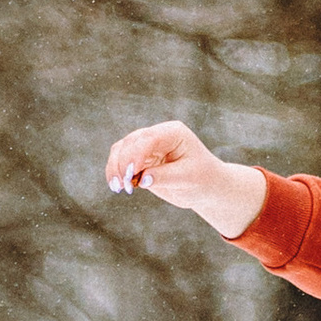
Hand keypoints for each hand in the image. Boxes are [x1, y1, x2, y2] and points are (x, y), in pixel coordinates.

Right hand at [104, 121, 266, 237]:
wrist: (205, 186)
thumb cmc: (201, 179)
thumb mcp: (187, 178)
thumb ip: (164, 177)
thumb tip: (142, 179)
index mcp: (173, 133)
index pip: (148, 139)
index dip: (135, 155)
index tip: (131, 174)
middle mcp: (157, 135)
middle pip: (130, 143)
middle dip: (123, 164)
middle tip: (124, 187)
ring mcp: (146, 146)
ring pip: (120, 150)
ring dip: (115, 168)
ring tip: (117, 188)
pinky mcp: (139, 159)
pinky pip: (119, 161)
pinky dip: (115, 172)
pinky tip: (116, 186)